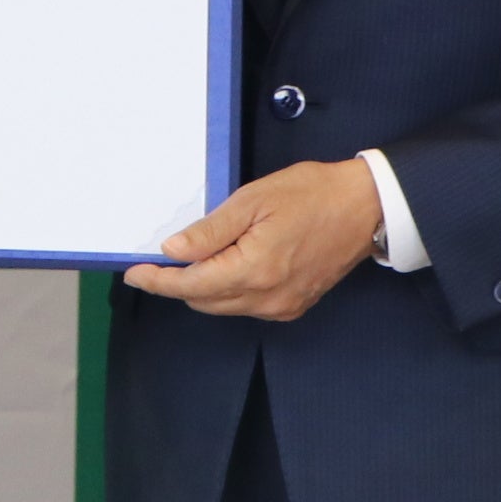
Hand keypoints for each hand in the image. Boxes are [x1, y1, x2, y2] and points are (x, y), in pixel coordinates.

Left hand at [123, 159, 379, 322]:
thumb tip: (174, 251)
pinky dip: (229, 289)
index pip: (190, 286)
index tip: (134, 272)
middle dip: (178, 282)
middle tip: (163, 256)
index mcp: (254, 271)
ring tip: (199, 254)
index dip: (158, 280)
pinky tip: (230, 263)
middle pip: (203, 301)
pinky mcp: (293, 306)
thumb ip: (212, 231)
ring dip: (204, 286)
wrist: (366, 207)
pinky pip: (247, 305)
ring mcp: (282, 307)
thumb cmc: (312, 194)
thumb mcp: (254, 200)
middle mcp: (267, 299)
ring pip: (224, 306)